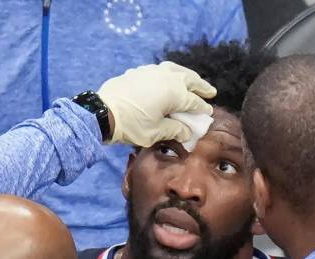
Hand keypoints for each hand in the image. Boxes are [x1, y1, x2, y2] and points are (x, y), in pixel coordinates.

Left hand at [98, 61, 215, 146]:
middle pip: (190, 80)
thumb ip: (175, 130)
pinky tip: (168, 78)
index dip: (202, 109)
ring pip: (175, 70)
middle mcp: (167, 78)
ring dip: (187, 75)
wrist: (103, 112)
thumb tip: (186, 133)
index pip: (194, 102)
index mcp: (175, 93)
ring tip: (192, 80)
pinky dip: (169, 73)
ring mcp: (152, 71)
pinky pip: (160, 70)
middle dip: (201, 86)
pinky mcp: (139, 71)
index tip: (209, 113)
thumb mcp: (156, 133)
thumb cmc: (132, 125)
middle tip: (210, 91)